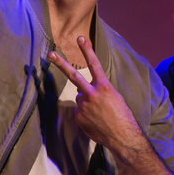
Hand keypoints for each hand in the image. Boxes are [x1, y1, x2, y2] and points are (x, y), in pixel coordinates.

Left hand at [48, 36, 144, 155]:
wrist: (122, 137)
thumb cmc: (122, 116)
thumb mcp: (115, 98)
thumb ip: (98, 91)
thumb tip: (81, 93)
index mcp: (104, 87)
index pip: (94, 64)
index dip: (87, 50)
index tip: (79, 38)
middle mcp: (92, 94)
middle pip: (73, 75)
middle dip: (61, 64)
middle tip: (50, 54)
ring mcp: (83, 106)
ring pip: (80, 97)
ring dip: (87, 102)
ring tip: (100, 112)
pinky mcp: (79, 117)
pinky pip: (80, 111)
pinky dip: (86, 114)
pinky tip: (96, 121)